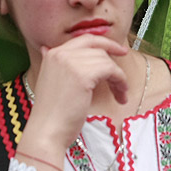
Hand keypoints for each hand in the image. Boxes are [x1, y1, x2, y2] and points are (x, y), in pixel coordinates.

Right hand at [17, 35, 132, 162]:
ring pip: (107, 61)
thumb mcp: (51, 81)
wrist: (47, 131)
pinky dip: (120, 82)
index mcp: (53, 54)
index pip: (85, 39)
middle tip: (124, 64)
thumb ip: (55, 65)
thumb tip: (46, 48)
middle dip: (114, 56)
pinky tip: (120, 95)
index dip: (104, 43)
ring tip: (120, 93)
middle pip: (98, 48)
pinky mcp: (83, 75)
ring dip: (118, 78)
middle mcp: (61, 54)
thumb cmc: (53, 113)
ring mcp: (71, 63)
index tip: (119, 50)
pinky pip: (111, 70)